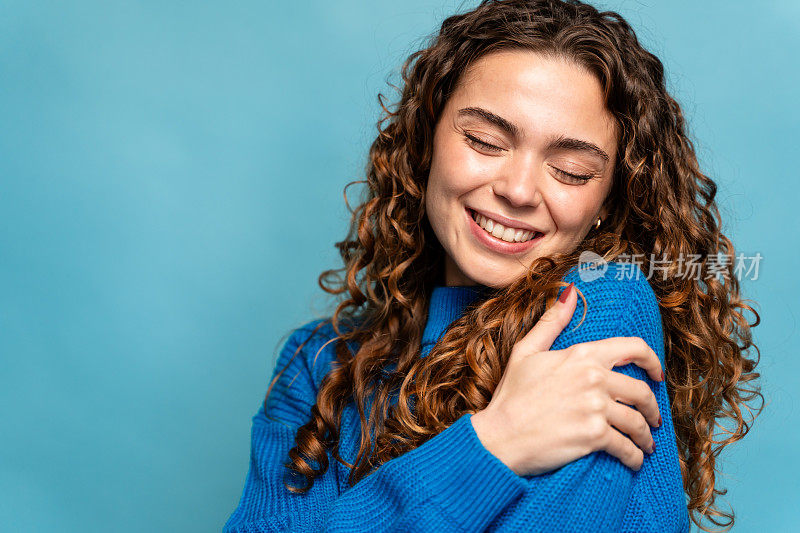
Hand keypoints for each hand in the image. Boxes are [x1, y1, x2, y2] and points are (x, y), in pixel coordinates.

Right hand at [470, 282, 663, 475]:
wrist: (499, 436)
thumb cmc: (510, 396)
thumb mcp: (526, 351)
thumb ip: (552, 322)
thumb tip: (570, 291)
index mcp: (582, 355)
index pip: (633, 347)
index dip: (652, 361)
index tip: (657, 375)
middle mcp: (594, 378)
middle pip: (641, 392)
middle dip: (652, 408)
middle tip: (652, 419)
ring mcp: (596, 407)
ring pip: (638, 422)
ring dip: (646, 437)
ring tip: (644, 444)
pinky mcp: (594, 436)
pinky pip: (628, 448)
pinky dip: (635, 457)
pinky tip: (634, 459)